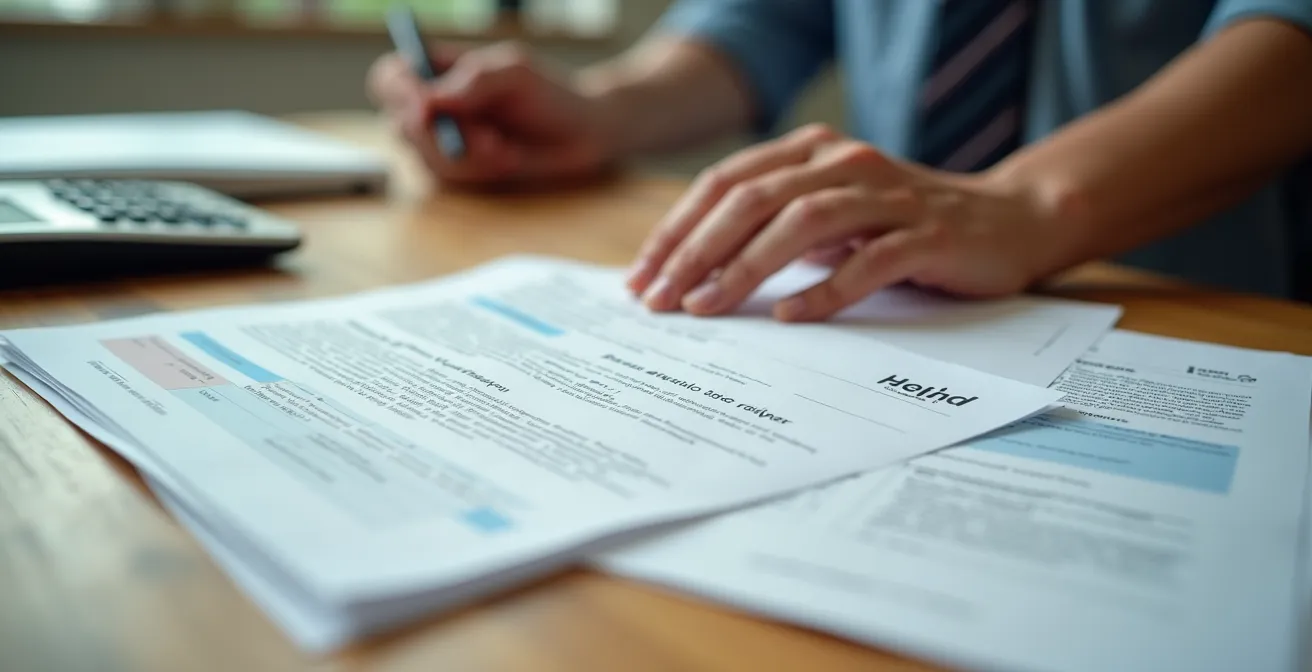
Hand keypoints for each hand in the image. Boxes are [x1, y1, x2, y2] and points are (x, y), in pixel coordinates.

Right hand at [367, 41, 615, 185]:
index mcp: (438, 70)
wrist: (584, 136)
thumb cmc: (551, 94)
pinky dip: (480, 173)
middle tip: (491, 136)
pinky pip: (448, 182)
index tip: (427, 108)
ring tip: (508, 148)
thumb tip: (428, 101)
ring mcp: (443, 144)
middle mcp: (433, 108)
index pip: (390, 78)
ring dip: (470, 158)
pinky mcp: (459, 175)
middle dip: (446, 137)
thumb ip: (473, 81)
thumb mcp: (516, 73)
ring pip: (426, 159)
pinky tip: (508, 160)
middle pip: (400, 125)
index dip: (398, 93)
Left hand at [625, 124, 1072, 321]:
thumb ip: (774, 230)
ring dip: (744, 268)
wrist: (1011, 220)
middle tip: (658, 300)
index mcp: (813, 152)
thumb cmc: (904, 226)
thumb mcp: (831, 219)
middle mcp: (845, 162)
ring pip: (801, 224)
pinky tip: (788, 316)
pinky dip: (824, 289)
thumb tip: (692, 272)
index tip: (641, 277)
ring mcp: (889, 196)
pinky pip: (869, 261)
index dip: (677, 229)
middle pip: (752, 199)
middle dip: (694, 251)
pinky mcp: (928, 233)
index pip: (725, 183)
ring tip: (704, 307)